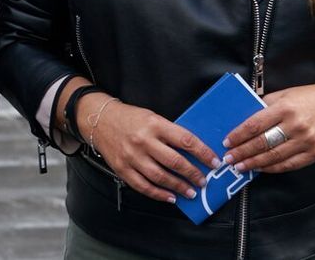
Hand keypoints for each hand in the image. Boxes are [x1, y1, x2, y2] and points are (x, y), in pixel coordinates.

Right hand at [82, 98, 218, 203]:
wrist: (99, 120)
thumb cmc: (130, 118)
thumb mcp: (153, 118)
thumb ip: (170, 133)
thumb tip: (194, 152)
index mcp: (154, 124)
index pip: (185, 140)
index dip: (203, 153)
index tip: (214, 162)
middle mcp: (143, 141)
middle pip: (174, 161)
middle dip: (193, 174)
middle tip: (203, 181)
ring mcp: (131, 156)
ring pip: (160, 177)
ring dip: (179, 187)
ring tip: (191, 192)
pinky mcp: (122, 168)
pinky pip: (143, 186)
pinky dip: (159, 194)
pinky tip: (170, 197)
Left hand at [223, 83, 314, 173]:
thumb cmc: (306, 99)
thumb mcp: (282, 95)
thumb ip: (263, 107)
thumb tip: (240, 122)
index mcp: (285, 108)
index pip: (255, 125)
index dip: (238, 136)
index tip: (226, 142)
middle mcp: (296, 126)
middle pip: (263, 143)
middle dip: (242, 152)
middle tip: (229, 158)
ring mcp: (306, 141)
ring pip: (274, 157)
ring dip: (254, 163)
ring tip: (240, 166)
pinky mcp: (314, 153)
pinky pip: (289, 165)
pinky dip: (272, 168)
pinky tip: (260, 168)